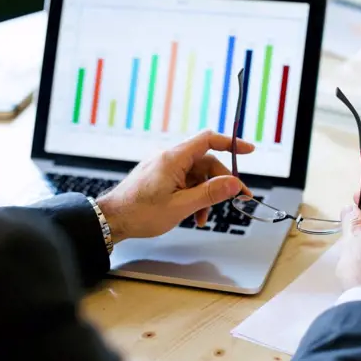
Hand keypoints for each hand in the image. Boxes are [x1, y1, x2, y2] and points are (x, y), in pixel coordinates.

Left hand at [97, 130, 253, 242]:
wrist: (112, 220)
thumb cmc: (139, 213)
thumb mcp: (180, 206)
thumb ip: (209, 194)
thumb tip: (234, 184)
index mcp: (173, 158)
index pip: (208, 140)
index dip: (231, 143)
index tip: (249, 150)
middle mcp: (169, 158)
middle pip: (206, 163)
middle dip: (219, 183)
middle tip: (234, 200)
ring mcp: (163, 167)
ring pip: (196, 176)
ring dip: (205, 195)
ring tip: (202, 218)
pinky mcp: (159, 177)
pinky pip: (184, 182)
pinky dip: (192, 196)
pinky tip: (192, 215)